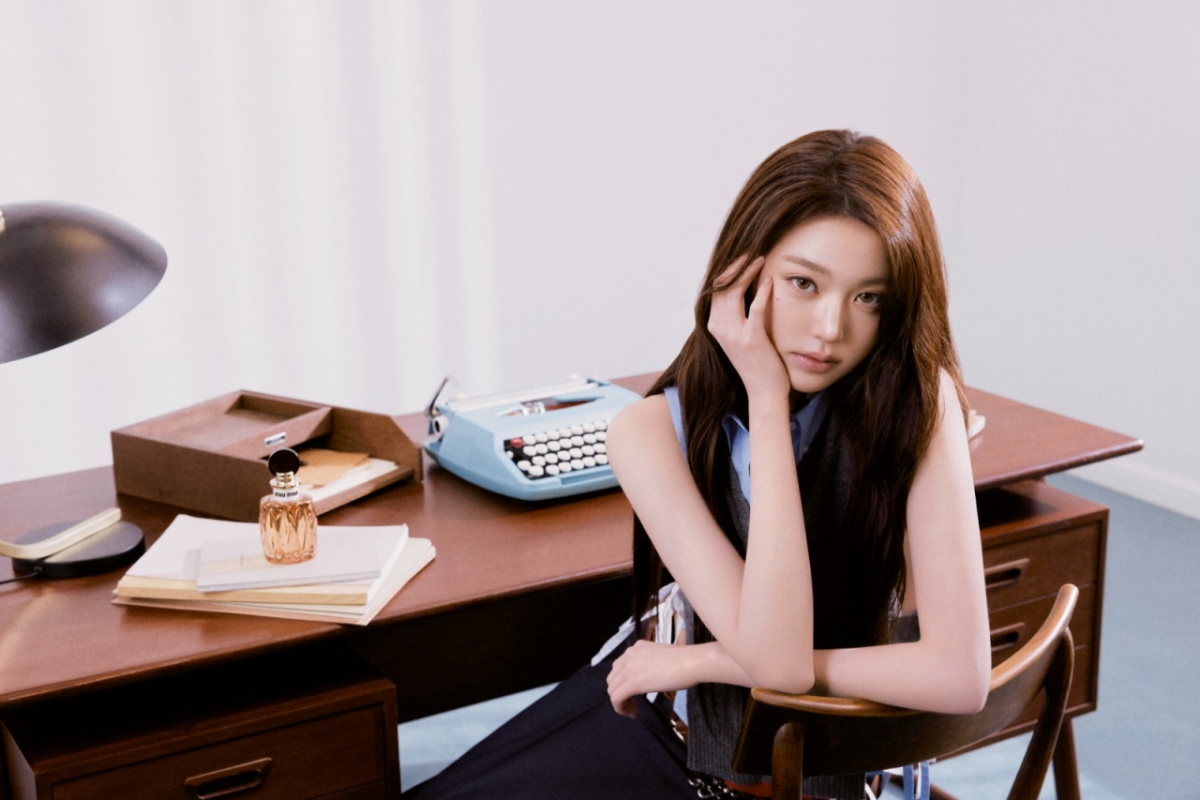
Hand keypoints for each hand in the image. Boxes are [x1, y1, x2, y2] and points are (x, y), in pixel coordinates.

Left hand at [606, 640, 695, 717]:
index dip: (623, 682)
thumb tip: (648, 677)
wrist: (692, 662)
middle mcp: (629, 654)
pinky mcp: (633, 682)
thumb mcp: (662, 658)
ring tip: (633, 710)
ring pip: (612, 689)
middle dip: (619, 692)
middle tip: (633, 703)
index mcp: (636, 648)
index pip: (619, 667)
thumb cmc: (685, 661)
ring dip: (620, 702)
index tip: (634, 693)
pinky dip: (620, 708)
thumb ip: (650, 664)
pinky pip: (616, 698)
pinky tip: (633, 714)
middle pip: (612, 678)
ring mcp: (630, 667)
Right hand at [706, 256, 790, 403]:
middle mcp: (718, 328)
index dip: (728, 270)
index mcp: (714, 325)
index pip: (716, 289)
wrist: (763, 391)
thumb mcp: (739, 336)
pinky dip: (762, 291)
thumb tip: (743, 292)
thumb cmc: (756, 362)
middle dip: (736, 265)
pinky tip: (769, 280)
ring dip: (747, 272)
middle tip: (750, 250)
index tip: (741, 256)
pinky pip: (755, 307)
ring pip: (734, 292)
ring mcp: (733, 334)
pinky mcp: (751, 339)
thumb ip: (736, 316)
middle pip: (721, 286)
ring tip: (760, 259)